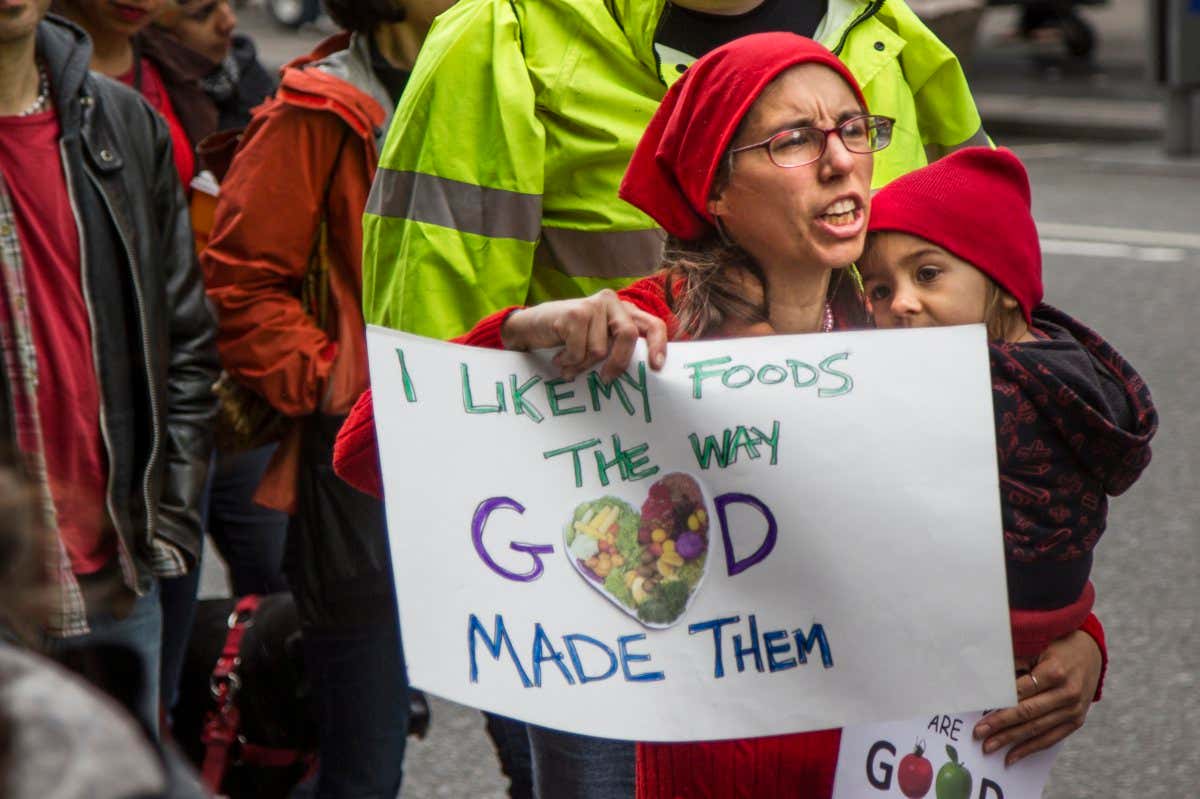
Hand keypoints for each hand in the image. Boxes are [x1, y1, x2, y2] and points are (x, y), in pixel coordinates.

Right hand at [500, 290, 668, 381]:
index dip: (658, 345)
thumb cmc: (568, 339)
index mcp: (624, 310)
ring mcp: (593, 305)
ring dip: (582, 364)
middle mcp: (612, 302)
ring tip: (569, 361)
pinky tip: (560, 356)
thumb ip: (618, 349)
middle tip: (605, 380)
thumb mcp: (599, 342)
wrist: (530, 328)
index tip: (656, 367)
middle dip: (617, 363)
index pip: (652, 325)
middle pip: (627, 336)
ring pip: (599, 350)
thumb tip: (642, 373)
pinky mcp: (574, 313)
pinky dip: (568, 361)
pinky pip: (580, 351)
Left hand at [972, 630, 1101, 765]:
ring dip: (1011, 740)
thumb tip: (987, 680)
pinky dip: (1031, 748)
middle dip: (1001, 725)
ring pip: (1038, 729)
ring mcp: (1074, 709)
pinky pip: (1051, 738)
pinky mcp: (1076, 720)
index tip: (980, 711)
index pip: (1020, 692)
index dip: (999, 704)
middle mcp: (1067, 693)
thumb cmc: (1056, 645)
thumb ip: (1014, 663)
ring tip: (989, 747)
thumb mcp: (1035, 645)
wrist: (1090, 652)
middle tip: (979, 734)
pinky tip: (1012, 756)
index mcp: (1055, 672)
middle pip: (1028, 713)